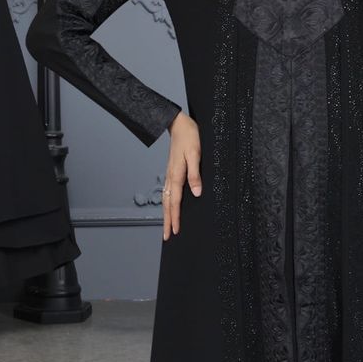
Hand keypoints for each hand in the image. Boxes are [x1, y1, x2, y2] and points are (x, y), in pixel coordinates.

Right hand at [162, 112, 201, 240]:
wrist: (179, 124)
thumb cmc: (190, 137)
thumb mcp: (195, 154)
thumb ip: (195, 174)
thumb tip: (196, 193)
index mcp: (176, 174)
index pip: (175, 201)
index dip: (175, 217)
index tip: (174, 231)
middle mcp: (171, 176)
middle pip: (167, 204)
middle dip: (167, 221)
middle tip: (166, 237)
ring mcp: (170, 174)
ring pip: (166, 198)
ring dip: (166, 214)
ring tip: (167, 226)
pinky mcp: (172, 170)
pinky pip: (168, 191)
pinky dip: (167, 203)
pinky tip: (170, 206)